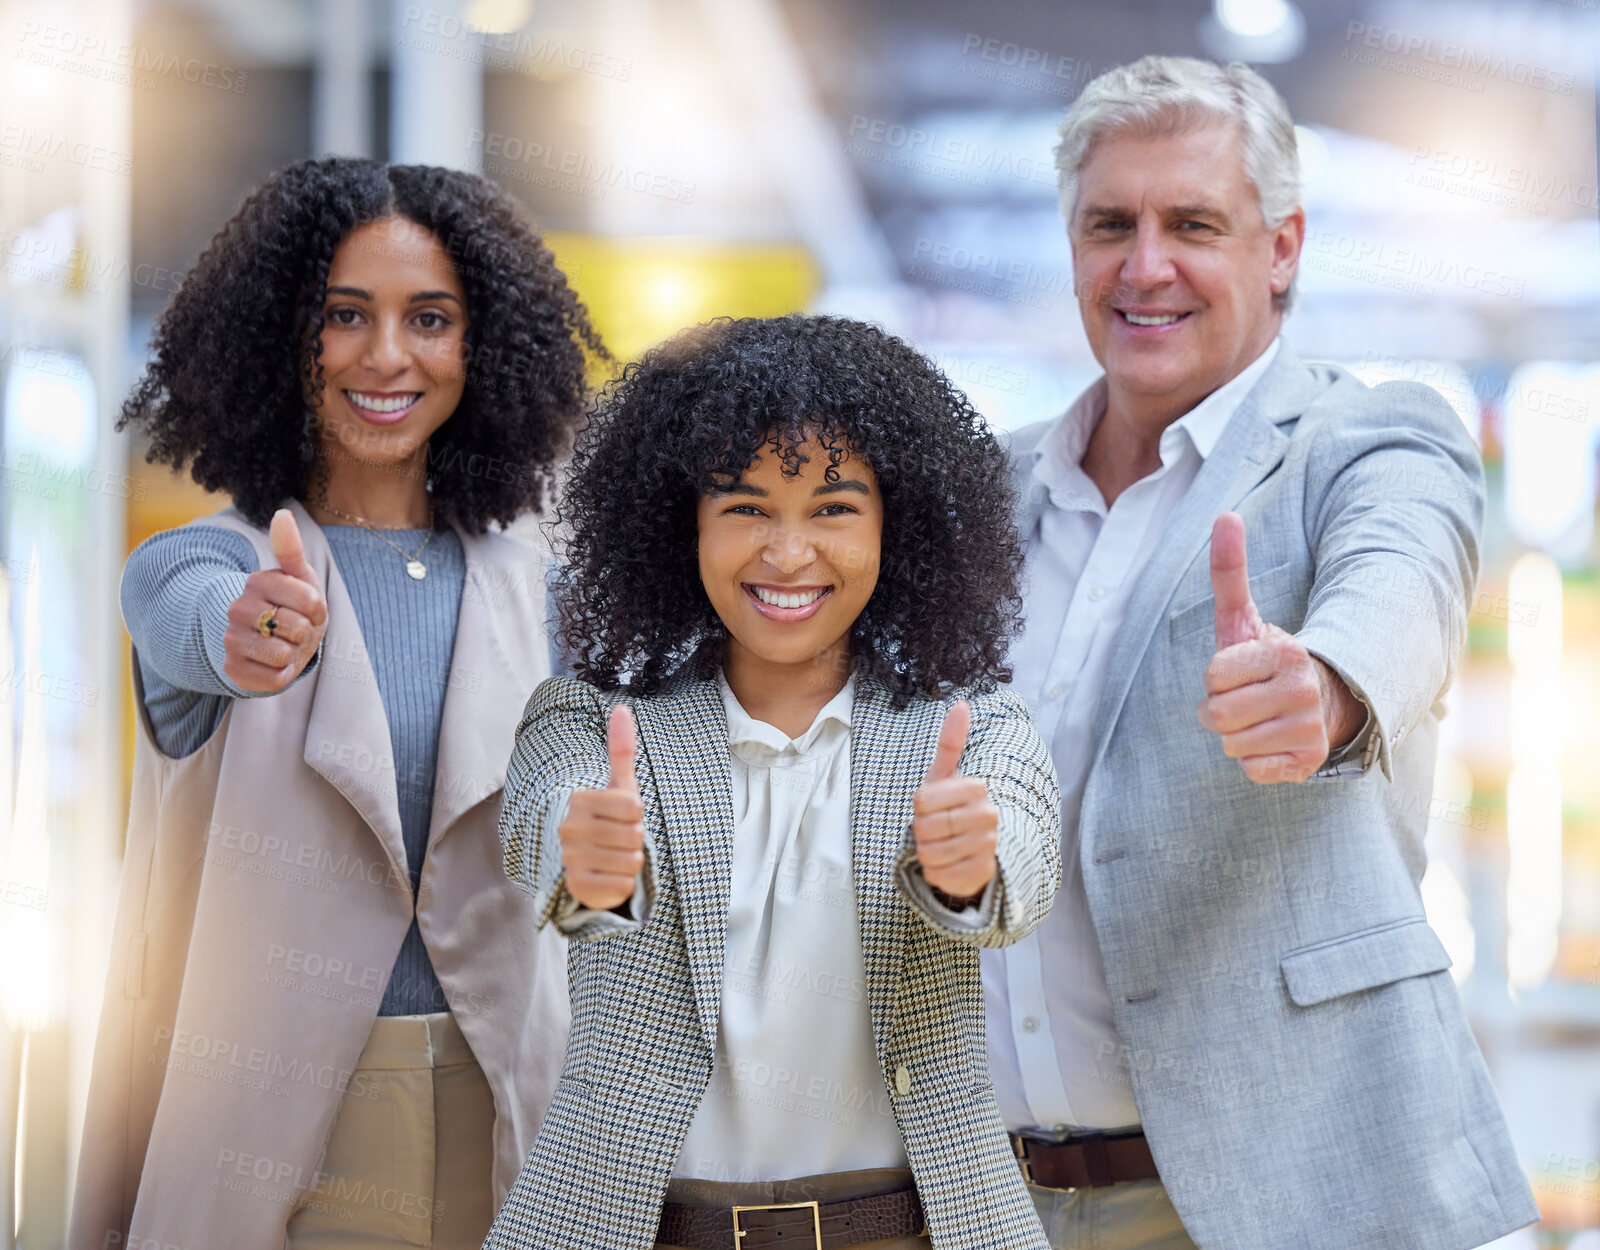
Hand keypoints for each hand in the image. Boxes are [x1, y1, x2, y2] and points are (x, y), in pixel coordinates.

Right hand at [223, 509, 328, 691]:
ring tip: (284, 644)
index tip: (308, 608)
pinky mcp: (233, 669)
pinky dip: (283, 674)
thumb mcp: (300, 578)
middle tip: (294, 629)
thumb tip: (281, 513)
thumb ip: (290, 549)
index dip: (318, 610)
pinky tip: (273, 663)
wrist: (273, 642)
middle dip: (306, 632)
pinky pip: (276, 678)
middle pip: (298, 628)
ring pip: (285, 654)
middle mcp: (238, 609)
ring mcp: (232, 639)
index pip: (310, 601)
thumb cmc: (293, 608)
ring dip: (294, 654)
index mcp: (257, 583)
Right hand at [558, 704, 645, 909]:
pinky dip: (624, 884)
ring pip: (631, 861)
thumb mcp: (620, 786)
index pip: (634, 807)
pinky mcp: (577, 888)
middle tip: (619, 840)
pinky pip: (622, 885)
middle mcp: (569, 829)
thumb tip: (622, 709)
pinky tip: (609, 876)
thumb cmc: (612, 821)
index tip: (624, 817)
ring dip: (631, 862)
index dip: (638, 815)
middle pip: (634, 835)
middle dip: (636, 840)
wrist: (592, 864)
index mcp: (579, 801)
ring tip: (615, 857)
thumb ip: (622, 749)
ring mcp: (570, 860)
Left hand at [911, 701, 997, 901]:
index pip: (922, 800)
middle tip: (933, 830)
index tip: (929, 807)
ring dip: (926, 853)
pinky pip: (939, 875)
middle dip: (920, 832)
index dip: (918, 807)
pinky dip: (934, 873)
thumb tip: (961, 703)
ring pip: (931, 853)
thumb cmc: (948, 808)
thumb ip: (950, 742)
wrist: (968, 849)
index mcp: (976, 787)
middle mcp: (989, 815)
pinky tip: (946, 864)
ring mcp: (988, 846)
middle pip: (926, 827)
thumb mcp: (943, 776)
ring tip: (939, 846)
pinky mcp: (983, 874)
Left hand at [1197, 512, 1362, 783]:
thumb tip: (1225, 515)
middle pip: (1216, 716)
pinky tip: (1272, 742)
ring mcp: (1311, 729)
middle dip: (1219, 709)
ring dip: (1235, 736)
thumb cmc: (1265, 660)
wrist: (1319, 702)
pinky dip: (1254, 761)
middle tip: (1245, 699)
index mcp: (1286, 652)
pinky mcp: (1309, 763)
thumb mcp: (1244, 617)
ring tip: (1259, 718)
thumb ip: (1230, 570)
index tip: (1239, 672)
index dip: (1216, 677)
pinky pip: (1252, 771)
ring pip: (1231, 745)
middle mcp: (1304, 690)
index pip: (1213, 676)